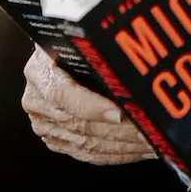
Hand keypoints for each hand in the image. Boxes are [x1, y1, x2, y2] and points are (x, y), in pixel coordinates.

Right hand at [22, 45, 154, 164]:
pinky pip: (87, 154)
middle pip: (79, 124)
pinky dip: (116, 154)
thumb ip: (98, 51)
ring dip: (124, 146)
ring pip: (86, 144)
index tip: (119, 114)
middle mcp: (37, 100)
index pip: (62, 94)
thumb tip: (134, 62)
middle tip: (151, 132)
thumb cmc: (78, 39)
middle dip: (121, 132)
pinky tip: (139, 150)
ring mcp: (44, 123)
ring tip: (153, 143)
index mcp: (41, 70)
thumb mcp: (84, 37)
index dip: (91, 106)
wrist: (62, 48)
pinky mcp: (55, 139)